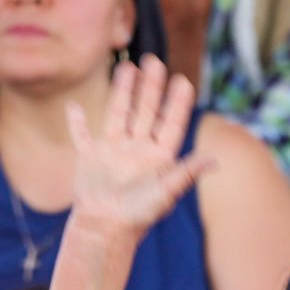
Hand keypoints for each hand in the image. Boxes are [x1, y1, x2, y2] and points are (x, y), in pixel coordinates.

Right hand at [66, 57, 213, 236]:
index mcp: (158, 157)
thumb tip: (216, 160)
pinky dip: (76, 122)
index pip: (170, 123)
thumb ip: (187, 173)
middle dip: (150, 87)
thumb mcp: (166, 192)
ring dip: (121, 91)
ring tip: (126, 67)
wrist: (105, 228)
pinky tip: (73, 107)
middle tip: (154, 61)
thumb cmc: (139, 215)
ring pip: (118, 113)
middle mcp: (138, 150)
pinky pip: (82, 135)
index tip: (183, 81)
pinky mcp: (89, 158)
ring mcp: (113, 152)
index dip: (177, 103)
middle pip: (145, 111)